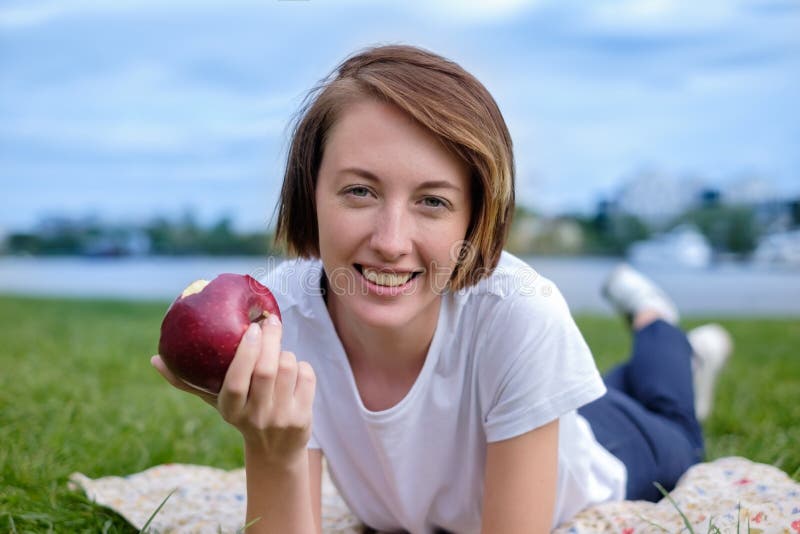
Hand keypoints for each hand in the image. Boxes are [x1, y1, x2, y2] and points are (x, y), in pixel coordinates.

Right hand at [151, 314, 316, 465]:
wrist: (276, 450)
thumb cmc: (242, 413)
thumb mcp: (215, 401)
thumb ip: (188, 382)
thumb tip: (154, 359)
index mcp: (230, 409)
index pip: (236, 381)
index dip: (246, 353)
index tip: (251, 329)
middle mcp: (255, 416)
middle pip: (267, 371)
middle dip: (271, 340)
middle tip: (270, 322)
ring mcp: (281, 418)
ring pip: (288, 369)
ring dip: (286, 353)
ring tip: (279, 352)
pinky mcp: (303, 417)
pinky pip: (306, 376)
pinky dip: (301, 366)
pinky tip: (293, 370)